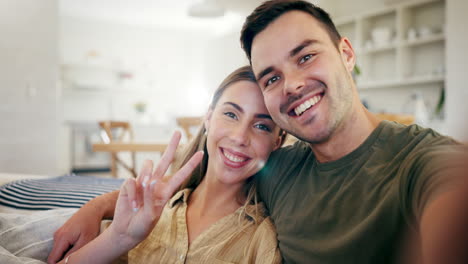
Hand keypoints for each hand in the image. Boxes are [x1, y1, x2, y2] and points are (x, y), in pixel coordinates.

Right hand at [47, 195, 108, 263]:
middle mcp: (56, 236)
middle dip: (63, 259)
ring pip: (58, 251)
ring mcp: (58, 234)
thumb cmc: (91, 225)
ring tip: (79, 248)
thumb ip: (73, 253)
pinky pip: (61, 246)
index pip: (52, 260)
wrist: (92, 210)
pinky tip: (78, 244)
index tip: (71, 263)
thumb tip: (65, 262)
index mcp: (61, 239)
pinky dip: (68, 248)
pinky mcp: (61, 233)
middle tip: (78, 255)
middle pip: (54, 256)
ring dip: (66, 253)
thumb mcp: (86, 241)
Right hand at [108, 131, 202, 247]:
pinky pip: (132, 182)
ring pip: (147, 166)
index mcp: (166, 190)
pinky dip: (132, 195)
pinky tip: (132, 206)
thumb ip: (152, 198)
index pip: (181, 174)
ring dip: (144, 182)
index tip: (202, 154)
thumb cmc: (142, 225)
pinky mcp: (129, 183)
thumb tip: (149, 180)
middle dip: (172, 145)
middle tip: (178, 132)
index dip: (190, 164)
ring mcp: (142, 182)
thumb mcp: (152, 216)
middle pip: (165, 159)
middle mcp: (156, 183)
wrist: (127, 230)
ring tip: (140, 201)